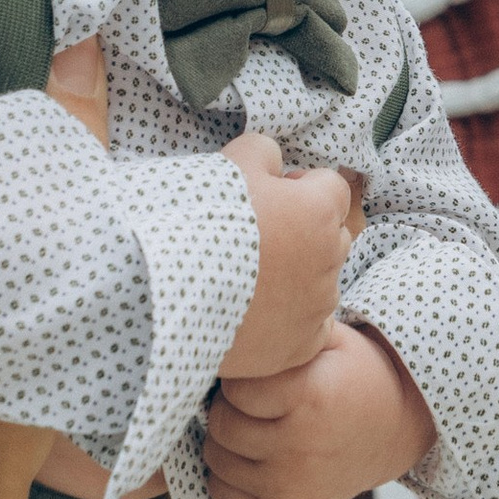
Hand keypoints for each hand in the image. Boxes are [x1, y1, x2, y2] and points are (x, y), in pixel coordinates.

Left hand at [204, 325, 434, 498]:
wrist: (396, 431)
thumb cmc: (354, 376)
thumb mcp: (329, 338)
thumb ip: (283, 330)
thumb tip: (223, 324)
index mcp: (311, 397)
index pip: (234, 387)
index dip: (242, 376)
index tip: (260, 373)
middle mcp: (301, 448)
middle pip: (222, 424)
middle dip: (230, 407)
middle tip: (254, 400)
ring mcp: (293, 487)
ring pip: (216, 459)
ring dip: (226, 440)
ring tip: (254, 425)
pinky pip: (225, 496)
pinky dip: (228, 476)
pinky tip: (253, 457)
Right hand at [219, 132, 356, 376]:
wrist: (165, 289)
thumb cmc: (200, 218)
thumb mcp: (232, 161)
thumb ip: (265, 152)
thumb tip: (276, 162)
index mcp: (319, 210)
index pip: (332, 187)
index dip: (302, 186)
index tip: (270, 196)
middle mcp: (329, 259)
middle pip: (332, 235)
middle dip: (306, 231)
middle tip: (257, 236)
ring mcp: (317, 307)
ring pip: (322, 282)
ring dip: (299, 276)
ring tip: (249, 277)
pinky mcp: (300, 346)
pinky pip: (313, 327)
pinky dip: (293, 320)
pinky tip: (259, 312)